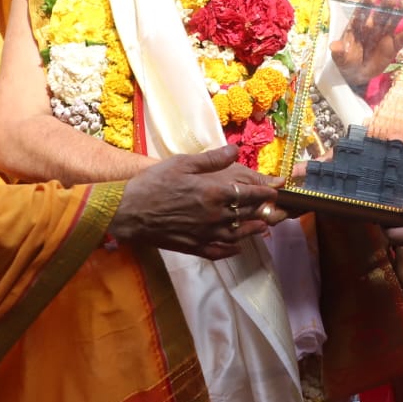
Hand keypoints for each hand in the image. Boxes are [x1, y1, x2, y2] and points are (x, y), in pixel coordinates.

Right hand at [109, 144, 281, 259]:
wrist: (128, 212)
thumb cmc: (153, 183)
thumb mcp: (182, 163)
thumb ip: (212, 159)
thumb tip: (235, 149)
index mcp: (213, 193)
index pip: (249, 194)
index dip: (265, 192)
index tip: (275, 190)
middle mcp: (214, 217)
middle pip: (246, 215)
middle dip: (261, 210)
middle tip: (272, 207)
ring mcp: (204, 235)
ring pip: (237, 235)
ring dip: (252, 230)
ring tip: (262, 227)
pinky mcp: (193, 247)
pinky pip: (218, 252)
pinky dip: (231, 250)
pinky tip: (237, 247)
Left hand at [328, 6, 402, 85]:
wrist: (357, 74)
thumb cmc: (347, 61)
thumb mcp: (340, 59)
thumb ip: (338, 52)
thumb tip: (334, 46)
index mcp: (357, 26)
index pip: (361, 11)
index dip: (366, 3)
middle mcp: (371, 26)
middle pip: (379, 14)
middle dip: (385, 5)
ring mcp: (383, 35)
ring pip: (391, 22)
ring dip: (398, 13)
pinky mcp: (392, 46)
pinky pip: (400, 39)